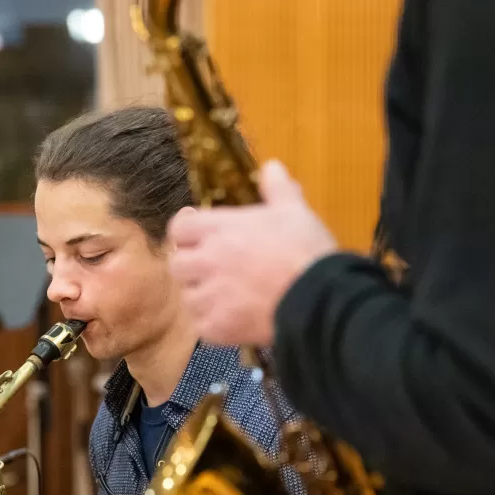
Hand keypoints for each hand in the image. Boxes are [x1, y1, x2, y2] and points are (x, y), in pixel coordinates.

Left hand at [168, 159, 337, 346]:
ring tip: (225, 296)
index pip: (179, 227)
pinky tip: (232, 319)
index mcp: (220, 229)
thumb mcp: (294, 211)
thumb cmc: (305, 251)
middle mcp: (208, 261)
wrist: (318, 300)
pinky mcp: (217, 328)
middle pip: (177, 263)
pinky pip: (202, 327)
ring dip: (202, 296)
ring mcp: (210, 297)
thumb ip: (277, 189)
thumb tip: (271, 167)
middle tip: (212, 269)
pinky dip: (213, 324)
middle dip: (191, 266)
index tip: (196, 234)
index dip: (186, 231)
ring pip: (188, 297)